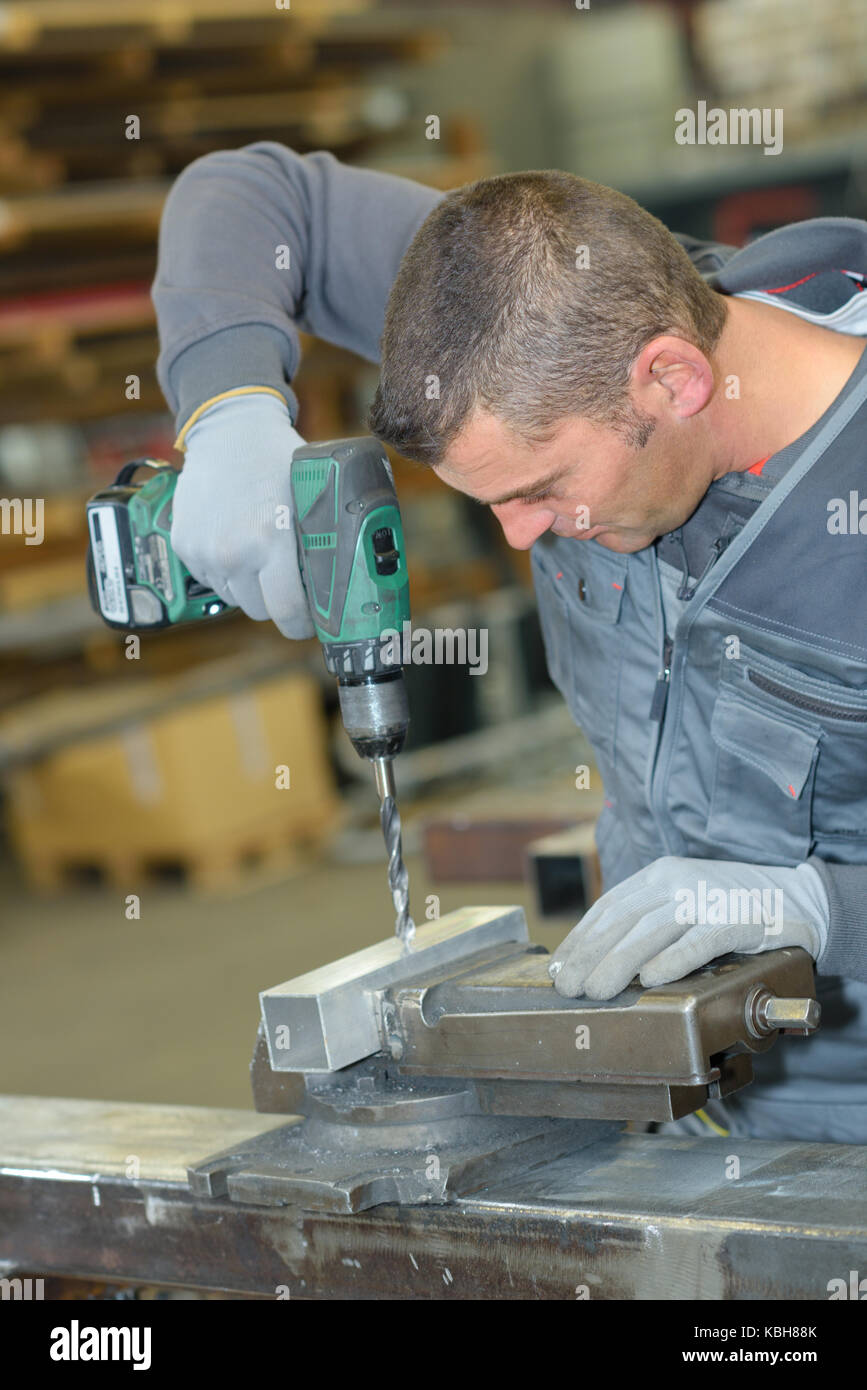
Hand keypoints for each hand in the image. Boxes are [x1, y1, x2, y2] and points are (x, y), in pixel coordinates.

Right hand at [171, 390, 313, 638]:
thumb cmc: (278, 460)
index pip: (287, 612)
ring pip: (235, 597)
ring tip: (259, 551)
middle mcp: (233, 552)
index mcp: (271, 540)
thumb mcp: (313, 495)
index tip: (310, 621)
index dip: (302, 623)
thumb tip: (345, 583)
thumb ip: (324, 539)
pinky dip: (224, 570)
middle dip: (276, 601)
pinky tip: (235, 539)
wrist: (228, 429)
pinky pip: (211, 579)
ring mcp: (204, 552)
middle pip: (260, 610)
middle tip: (287, 579)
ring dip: (249, 585)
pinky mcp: (184, 546)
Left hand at [548, 855, 828, 999]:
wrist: (800, 899)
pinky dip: (673, 959)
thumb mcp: (684, 905)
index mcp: (660, 876)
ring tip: (598, 991)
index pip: (609, 906)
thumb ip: (648, 924)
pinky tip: (651, 979)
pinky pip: (700, 940)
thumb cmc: (733, 909)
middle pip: (624, 919)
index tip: (560, 966)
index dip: (581, 938)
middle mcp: (678, 880)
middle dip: (591, 955)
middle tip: (568, 987)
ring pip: (653, 930)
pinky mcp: (738, 917)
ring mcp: (708, 897)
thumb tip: (599, 960)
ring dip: (619, 962)